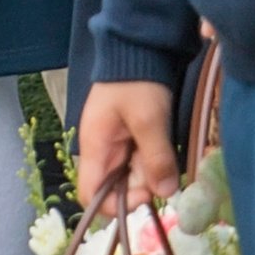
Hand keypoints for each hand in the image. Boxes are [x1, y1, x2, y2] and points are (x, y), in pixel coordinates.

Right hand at [77, 77, 179, 203]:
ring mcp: (116, 145)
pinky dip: (154, 161)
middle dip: (141, 186)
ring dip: (150, 172)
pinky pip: (140, 162)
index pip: (89, 195)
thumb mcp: (148, 119)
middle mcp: (101, 151)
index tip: (144, 195)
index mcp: (94, 146)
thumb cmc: (136, 81)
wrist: (138, 49)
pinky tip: (163, 146)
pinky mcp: (130, 139)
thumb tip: (165, 194)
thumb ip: (156, 158)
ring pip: (131, 176)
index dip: (114, 205)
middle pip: (116, 188)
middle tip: (163, 170)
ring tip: (164, 150)